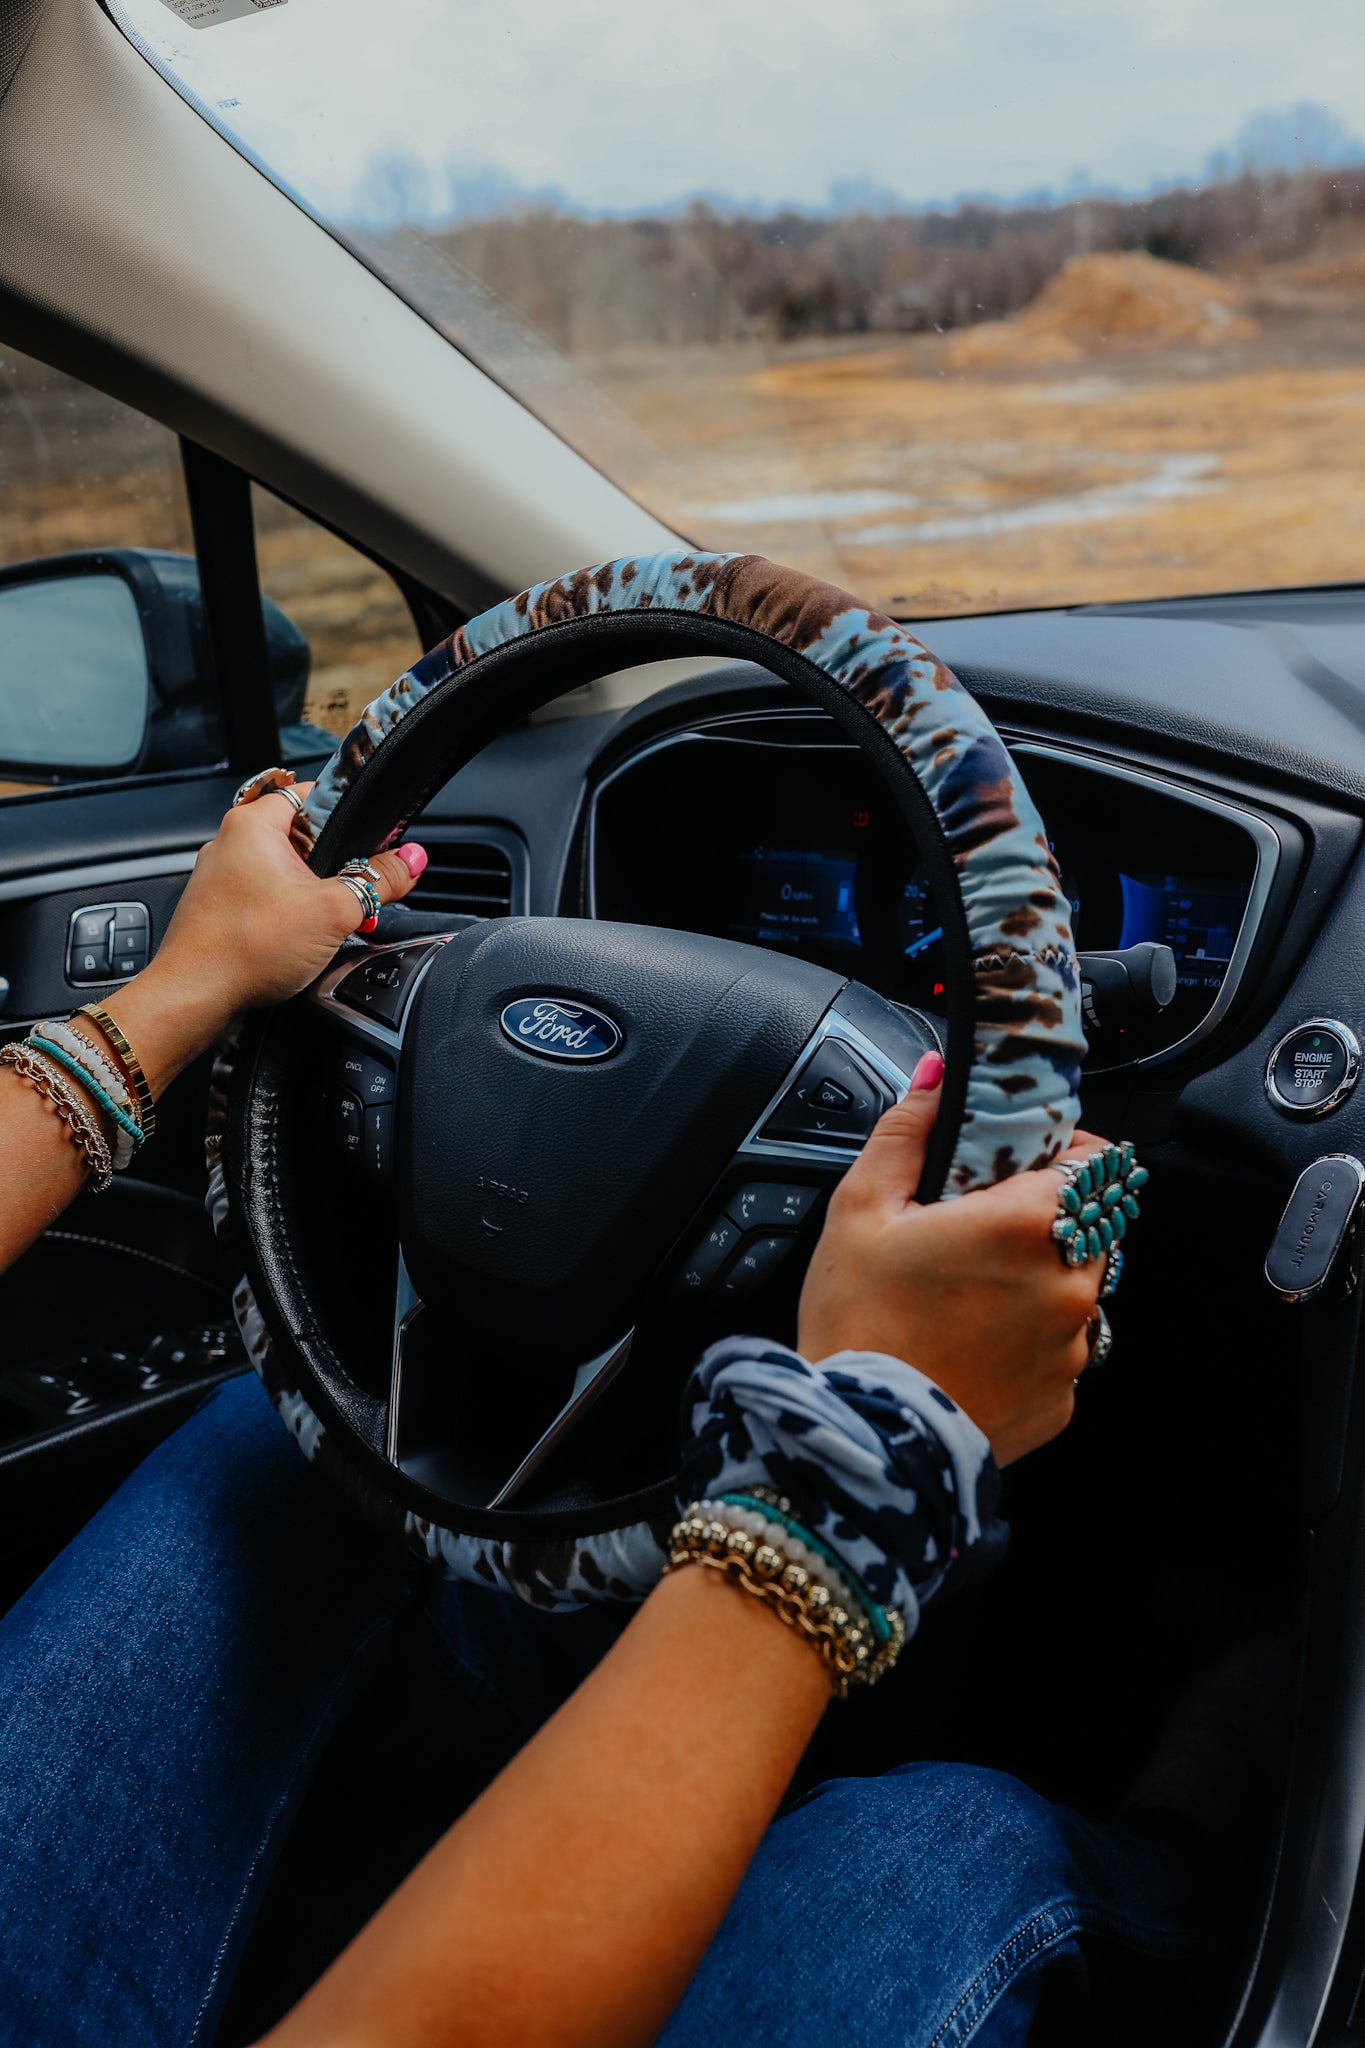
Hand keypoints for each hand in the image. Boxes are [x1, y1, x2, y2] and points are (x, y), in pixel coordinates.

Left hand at [103, 784, 426, 1093]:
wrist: (194, 999)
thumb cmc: (243, 949)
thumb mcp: (334, 910)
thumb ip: (380, 880)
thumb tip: (411, 859)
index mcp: (253, 823)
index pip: (315, 793)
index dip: (352, 815)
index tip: (376, 840)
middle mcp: (232, 843)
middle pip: (306, 838)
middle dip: (339, 866)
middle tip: (358, 892)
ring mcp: (223, 878)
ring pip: (288, 873)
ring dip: (317, 895)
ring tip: (333, 922)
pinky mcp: (221, 911)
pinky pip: (269, 900)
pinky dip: (292, 915)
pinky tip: (304, 941)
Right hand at [797, 1054, 1106, 1465]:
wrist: (862, 1444)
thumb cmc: (859, 1328)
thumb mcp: (860, 1209)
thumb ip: (907, 1132)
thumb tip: (937, 1078)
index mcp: (1030, 1224)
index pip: (1097, 1159)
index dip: (1063, 1152)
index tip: (1023, 1163)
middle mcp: (1070, 1283)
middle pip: (1094, 1221)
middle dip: (1049, 1215)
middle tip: (979, 1228)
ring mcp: (1074, 1346)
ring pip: (1078, 1285)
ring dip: (1039, 1277)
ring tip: (967, 1292)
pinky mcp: (1063, 1397)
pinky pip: (1061, 1347)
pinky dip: (1027, 1337)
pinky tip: (969, 1341)